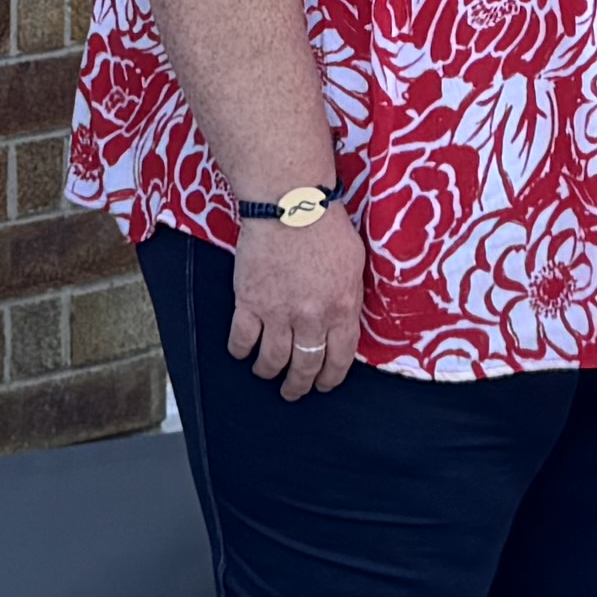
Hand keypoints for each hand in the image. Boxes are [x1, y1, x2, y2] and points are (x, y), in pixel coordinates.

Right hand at [226, 210, 364, 398]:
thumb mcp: (355, 264)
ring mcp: (278, 313)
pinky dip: (241, 351)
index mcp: (342, 309)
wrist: (290, 204)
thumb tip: (345, 319)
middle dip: (299, 386)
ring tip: (266, 374)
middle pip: (305, 367)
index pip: (339, 359)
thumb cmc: (326, 226)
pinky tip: (242, 351)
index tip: (324, 385)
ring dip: (269, 373)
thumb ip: (350, 297)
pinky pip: (242, 340)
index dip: (330, 378)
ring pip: (272, 361)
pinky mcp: (249, 303)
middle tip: (293, 391)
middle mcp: (312, 318)